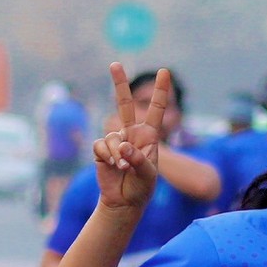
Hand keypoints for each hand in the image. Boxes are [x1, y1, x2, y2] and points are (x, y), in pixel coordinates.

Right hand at [90, 62, 167, 211]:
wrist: (124, 202)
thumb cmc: (142, 188)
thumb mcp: (148, 175)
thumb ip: (138, 158)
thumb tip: (123, 145)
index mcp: (149, 136)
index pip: (156, 109)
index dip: (160, 91)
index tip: (165, 72)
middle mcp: (132, 134)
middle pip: (124, 104)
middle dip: (119, 84)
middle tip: (115, 64)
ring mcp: (116, 140)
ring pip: (113, 137)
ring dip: (118, 154)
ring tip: (123, 168)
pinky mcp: (102, 150)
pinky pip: (101, 145)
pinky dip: (107, 157)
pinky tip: (112, 166)